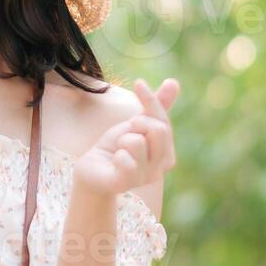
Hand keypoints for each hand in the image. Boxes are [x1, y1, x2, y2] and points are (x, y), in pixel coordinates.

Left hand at [72, 78, 178, 198]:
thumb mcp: (136, 123)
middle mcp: (159, 169)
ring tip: (119, 150)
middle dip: (138, 123)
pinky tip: (114, 162)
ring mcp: (143, 178)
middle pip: (158, 131)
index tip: (138, 83)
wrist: (92, 168)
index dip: (151, 101)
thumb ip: (156, 106)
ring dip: (122, 140)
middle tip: (127, 130)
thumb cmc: (117, 146)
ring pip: (137, 142)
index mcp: (166, 155)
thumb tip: (174, 81)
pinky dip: (116, 155)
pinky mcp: (125, 184)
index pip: (163, 122)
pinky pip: (125, 160)